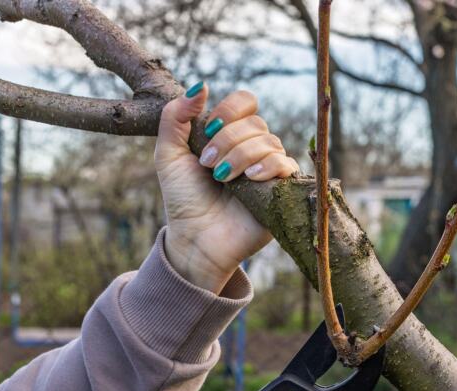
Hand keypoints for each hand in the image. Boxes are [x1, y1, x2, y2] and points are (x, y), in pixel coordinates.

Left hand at [155, 84, 299, 292]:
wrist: (195, 239)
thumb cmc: (183, 199)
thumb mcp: (168, 155)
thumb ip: (176, 118)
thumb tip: (201, 85)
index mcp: (229, 134)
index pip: (245, 102)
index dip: (230, 109)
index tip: (209, 129)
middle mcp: (252, 148)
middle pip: (255, 123)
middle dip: (228, 140)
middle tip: (208, 165)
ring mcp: (269, 169)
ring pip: (270, 141)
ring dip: (241, 156)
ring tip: (223, 179)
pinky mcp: (281, 191)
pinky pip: (287, 164)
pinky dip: (268, 166)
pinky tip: (250, 178)